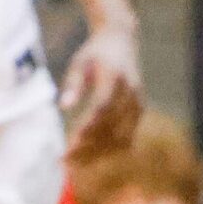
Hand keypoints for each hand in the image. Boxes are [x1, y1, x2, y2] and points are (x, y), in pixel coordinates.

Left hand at [61, 23, 143, 162]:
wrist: (122, 41)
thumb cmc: (95, 52)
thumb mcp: (79, 62)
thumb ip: (72, 84)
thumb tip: (63, 107)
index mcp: (115, 78)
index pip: (102, 108)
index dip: (87, 128)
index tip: (70, 144)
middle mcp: (131, 94)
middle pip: (111, 128)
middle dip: (89, 147)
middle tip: (64, 159)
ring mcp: (138, 104)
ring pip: (121, 137)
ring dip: (98, 153)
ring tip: (74, 162)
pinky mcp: (139, 112)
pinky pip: (128, 137)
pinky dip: (111, 150)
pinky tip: (91, 157)